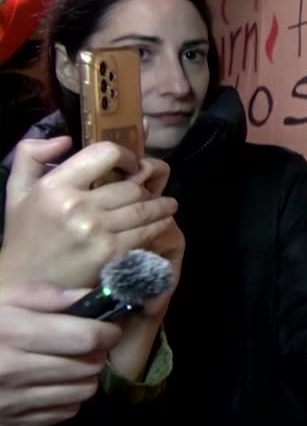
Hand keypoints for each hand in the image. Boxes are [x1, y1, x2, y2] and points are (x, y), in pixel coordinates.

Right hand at [0, 139, 177, 292]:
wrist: (22, 286)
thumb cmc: (24, 236)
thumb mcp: (17, 191)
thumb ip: (30, 155)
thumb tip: (64, 139)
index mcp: (55, 187)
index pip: (105, 153)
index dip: (127, 155)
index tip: (133, 164)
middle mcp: (77, 206)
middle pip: (132, 186)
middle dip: (148, 187)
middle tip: (155, 190)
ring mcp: (96, 231)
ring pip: (145, 209)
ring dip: (162, 206)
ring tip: (169, 205)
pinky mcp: (111, 254)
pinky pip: (146, 233)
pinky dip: (160, 226)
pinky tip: (163, 223)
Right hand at [0, 278, 122, 425]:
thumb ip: (45, 296)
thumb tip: (91, 295)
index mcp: (14, 334)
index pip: (86, 338)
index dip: (107, 331)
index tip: (107, 326)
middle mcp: (17, 370)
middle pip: (89, 366)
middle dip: (96, 353)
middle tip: (86, 343)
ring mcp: (14, 401)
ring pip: (82, 391)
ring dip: (85, 376)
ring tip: (70, 362)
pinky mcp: (12, 422)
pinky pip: (64, 413)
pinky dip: (68, 398)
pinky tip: (53, 384)